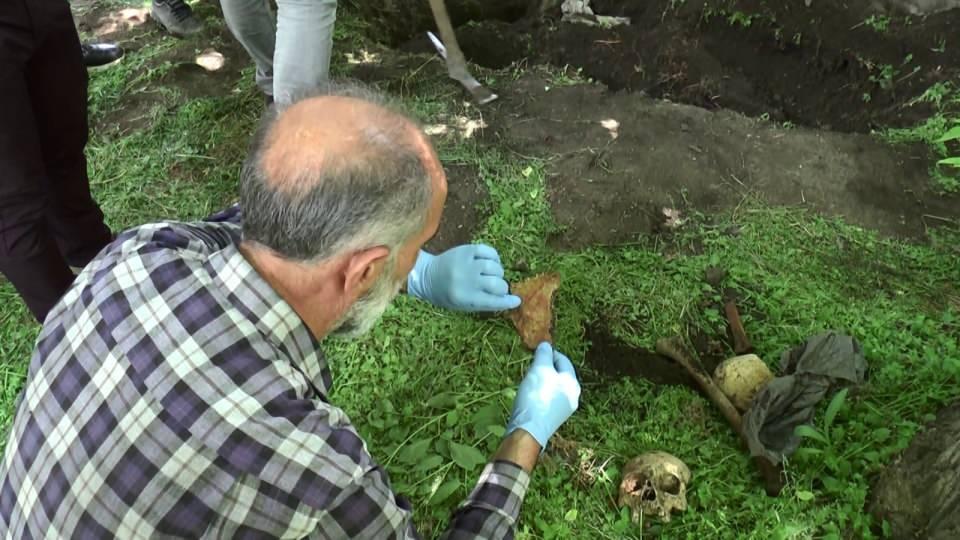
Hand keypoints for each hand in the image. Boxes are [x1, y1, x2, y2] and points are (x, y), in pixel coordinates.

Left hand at [406, 245, 520, 311]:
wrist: (427, 275)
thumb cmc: (446, 294)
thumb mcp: (463, 306)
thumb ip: (487, 303)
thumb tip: (514, 300)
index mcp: (464, 298)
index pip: (493, 301)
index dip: (508, 302)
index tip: (516, 300)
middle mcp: (465, 280)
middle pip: (497, 284)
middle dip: (502, 287)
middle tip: (498, 288)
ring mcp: (466, 263)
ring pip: (495, 267)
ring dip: (498, 273)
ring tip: (492, 275)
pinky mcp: (466, 249)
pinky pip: (490, 252)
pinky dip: (494, 258)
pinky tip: (490, 263)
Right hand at [505, 343, 580, 448]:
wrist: (529, 429)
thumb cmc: (536, 396)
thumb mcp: (539, 369)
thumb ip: (544, 354)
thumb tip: (546, 345)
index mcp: (573, 383)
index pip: (563, 360)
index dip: (549, 353)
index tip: (535, 352)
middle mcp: (572, 397)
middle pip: (559, 374)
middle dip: (545, 368)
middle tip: (530, 366)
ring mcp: (564, 410)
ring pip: (553, 387)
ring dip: (542, 381)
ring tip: (528, 381)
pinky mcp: (553, 419)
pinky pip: (548, 400)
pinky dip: (540, 394)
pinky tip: (529, 396)